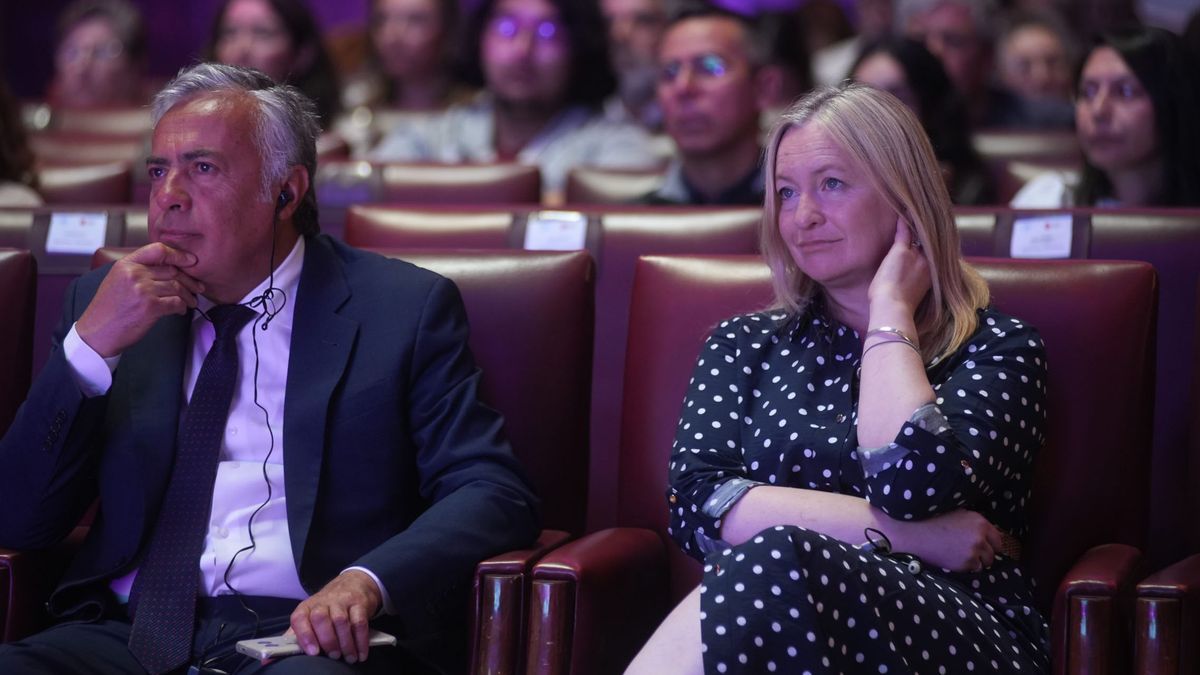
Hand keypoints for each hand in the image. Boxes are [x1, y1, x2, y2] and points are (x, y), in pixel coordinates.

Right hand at [75, 243, 201, 356]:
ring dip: (188, 296)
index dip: (178, 254)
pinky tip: (180, 310)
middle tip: (198, 288)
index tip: (191, 261)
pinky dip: (182, 307)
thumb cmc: (109, 309)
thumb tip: (168, 266)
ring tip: (191, 302)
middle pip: (172, 271)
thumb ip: (138, 270)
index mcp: (126, 264)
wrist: (97, 332)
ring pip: (177, 287)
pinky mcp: (150, 307)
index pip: (158, 250)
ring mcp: (143, 290)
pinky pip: (176, 302)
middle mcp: (134, 274)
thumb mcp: (117, 280)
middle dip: (189, 280)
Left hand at [289, 570, 381, 663]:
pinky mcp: (359, 602)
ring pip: (341, 621)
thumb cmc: (329, 606)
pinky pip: (360, 622)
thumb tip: (272, 656)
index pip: (299, 618)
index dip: (304, 635)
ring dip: (345, 643)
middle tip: (334, 656)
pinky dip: (361, 640)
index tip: (313, 652)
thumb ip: (296, 634)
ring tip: (349, 657)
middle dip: (327, 641)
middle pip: (320, 618)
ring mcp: (342, 600)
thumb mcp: (310, 616)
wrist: (354, 582)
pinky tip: (361, 652)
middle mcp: (323, 602)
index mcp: (307, 607)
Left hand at [867, 218, 930, 317]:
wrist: (893, 309)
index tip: (935, 238)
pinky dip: (904, 220)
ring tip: (916, 210)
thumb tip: (915, 282)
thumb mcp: (914, 295)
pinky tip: (904, 208)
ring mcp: (916, 256)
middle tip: (930, 218)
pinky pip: (904, 231)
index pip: (935, 254)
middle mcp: (929, 263)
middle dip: (929, 232)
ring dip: (917, 224)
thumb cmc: (899, 308)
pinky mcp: (901, 252)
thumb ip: (918, 282)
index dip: (933, 245)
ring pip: (919, 235)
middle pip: (930, 242)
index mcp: (932, 275)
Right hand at [890, 509, 1003, 571]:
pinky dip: (967, 567)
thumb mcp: (957, 513)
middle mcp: (980, 537)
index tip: (986, 547)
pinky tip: (955, 560)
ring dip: (977, 562)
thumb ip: (973, 522)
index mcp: (980, 522)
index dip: (992, 544)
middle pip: (992, 554)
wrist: (916, 533)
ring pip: (984, 563)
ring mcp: (973, 552)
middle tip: (972, 553)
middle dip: (984, 555)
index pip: (998, 539)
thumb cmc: (933, 520)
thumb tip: (984, 532)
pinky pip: (973, 570)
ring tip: (962, 557)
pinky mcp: (964, 564)